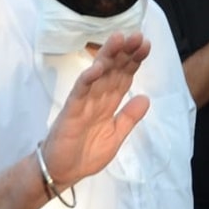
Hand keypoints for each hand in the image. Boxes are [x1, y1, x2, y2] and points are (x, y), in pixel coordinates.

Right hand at [41, 32, 150, 187]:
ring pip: (97, 74)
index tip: (146, 45)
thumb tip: (146, 97)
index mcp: (108, 103)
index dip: (134, 61)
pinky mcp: (71, 111)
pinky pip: (80, 92)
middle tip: (137, 35)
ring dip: (108, 56)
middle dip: (125, 52)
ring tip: (119, 39)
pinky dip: (88, 79)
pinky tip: (97, 67)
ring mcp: (83, 102)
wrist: (63, 172)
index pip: (123, 77)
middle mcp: (97, 97)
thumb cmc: (86, 154)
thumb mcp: (115, 136)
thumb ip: (129, 117)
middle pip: (112, 70)